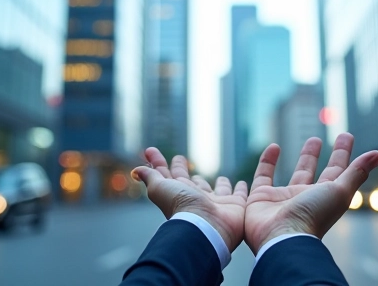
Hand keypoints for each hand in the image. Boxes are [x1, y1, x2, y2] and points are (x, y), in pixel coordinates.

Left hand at [132, 147, 248, 251]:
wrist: (207, 227)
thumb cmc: (182, 207)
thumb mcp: (160, 189)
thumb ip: (151, 177)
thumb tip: (136, 170)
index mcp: (178, 193)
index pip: (167, 174)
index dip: (159, 162)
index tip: (151, 150)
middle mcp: (196, 198)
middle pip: (190, 182)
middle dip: (184, 171)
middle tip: (181, 159)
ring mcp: (215, 202)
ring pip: (216, 189)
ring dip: (218, 183)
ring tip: (221, 177)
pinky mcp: (234, 206)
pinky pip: (238, 195)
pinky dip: (240, 189)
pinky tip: (241, 184)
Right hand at [244, 132, 377, 253]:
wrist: (281, 238)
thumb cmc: (313, 216)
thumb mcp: (339, 191)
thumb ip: (357, 172)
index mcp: (325, 197)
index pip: (337, 171)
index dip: (343, 153)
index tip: (346, 135)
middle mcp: (305, 197)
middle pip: (315, 172)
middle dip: (318, 155)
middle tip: (319, 137)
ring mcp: (283, 198)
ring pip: (294, 174)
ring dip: (302, 159)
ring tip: (306, 142)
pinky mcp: (261, 198)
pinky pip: (263, 176)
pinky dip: (267, 162)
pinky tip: (273, 147)